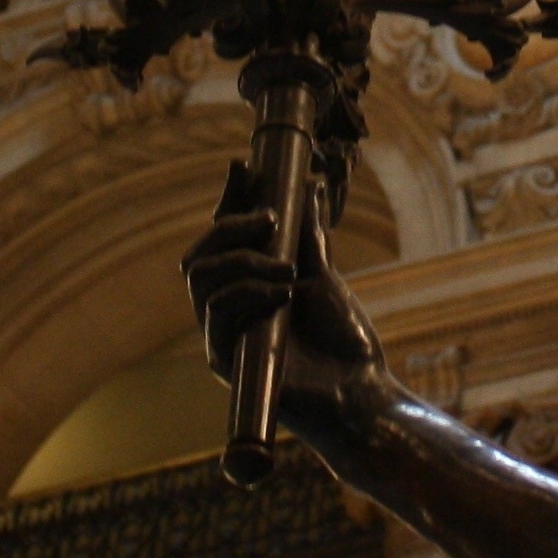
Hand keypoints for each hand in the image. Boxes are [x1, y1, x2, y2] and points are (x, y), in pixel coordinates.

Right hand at [182, 164, 384, 428]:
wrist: (360, 391)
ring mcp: (223, 337)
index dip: (227, 203)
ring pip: (201, 281)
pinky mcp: (225, 363)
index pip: (221, 241)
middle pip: (197, 258)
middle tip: (270, 221)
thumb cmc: (343, 343)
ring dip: (244, 261)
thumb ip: (307, 237)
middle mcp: (227, 312)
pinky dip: (248, 292)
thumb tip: (309, 187)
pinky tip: (282, 293)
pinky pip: (216, 315)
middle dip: (229, 228)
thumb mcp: (324, 277)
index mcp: (247, 289)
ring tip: (289, 270)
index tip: (242, 167)